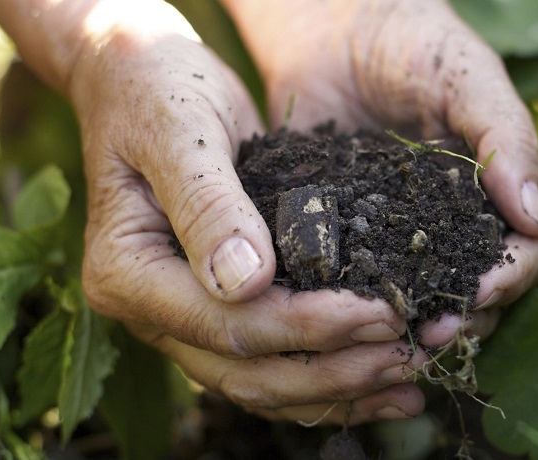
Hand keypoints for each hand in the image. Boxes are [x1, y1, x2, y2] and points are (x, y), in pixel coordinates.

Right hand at [68, 4, 424, 424]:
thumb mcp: (181, 131)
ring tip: (410, 381)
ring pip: (262, 383)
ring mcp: (183, 318)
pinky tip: (381, 383)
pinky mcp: (219, 309)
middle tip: (410, 355)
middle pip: (247, 371)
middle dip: (335, 371)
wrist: (142, 80)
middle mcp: (150, 312)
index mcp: (127, 273)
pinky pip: (272, 362)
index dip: (307, 327)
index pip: (225, 323)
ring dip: (339, 389)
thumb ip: (208, 204)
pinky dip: (326, 378)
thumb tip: (246, 282)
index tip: (380, 313)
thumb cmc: (158, 90)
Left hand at [224, 0, 537, 346]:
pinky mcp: (350, 235)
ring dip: (413, 324)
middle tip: (428, 333)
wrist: (336, 27)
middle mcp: (456, 224)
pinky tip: (341, 317)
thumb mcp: (468, 78)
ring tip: (389, 338)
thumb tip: (533, 217)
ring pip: (423, 297)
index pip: (527, 252)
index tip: (478, 291)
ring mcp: (403, 234)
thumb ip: (506, 138)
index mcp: (499, 193)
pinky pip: (360, 279)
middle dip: (461, 316)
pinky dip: (358, 304)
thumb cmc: (416, 42)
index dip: (511, 278)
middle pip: (479, 290)